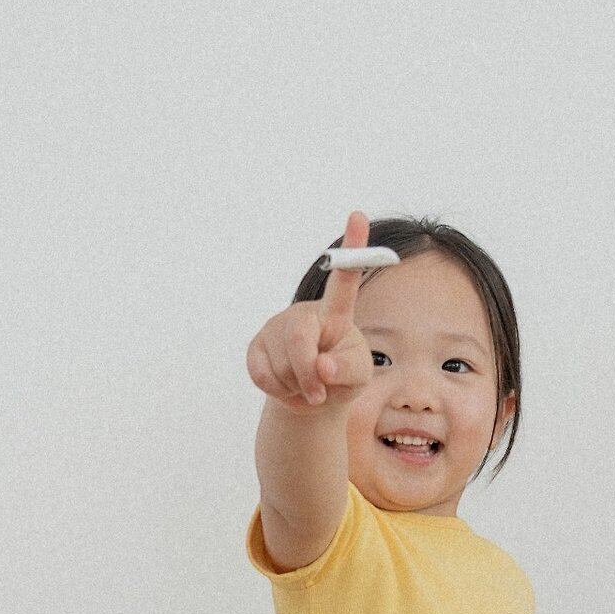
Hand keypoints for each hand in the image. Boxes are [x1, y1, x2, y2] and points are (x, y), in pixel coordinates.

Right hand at [245, 208, 375, 410]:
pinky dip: (278, 390)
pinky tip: (288, 385)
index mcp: (335, 314)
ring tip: (306, 385)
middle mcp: (305, 313)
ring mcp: (277, 328)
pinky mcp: (256, 347)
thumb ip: (348, 370)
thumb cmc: (342, 378)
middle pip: (300, 339)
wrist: (312, 399)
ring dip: (296, 386)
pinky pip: (261, 374)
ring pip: (280, 363)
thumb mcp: (358, 378)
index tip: (358, 214)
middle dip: (308, 373)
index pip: (344, 280)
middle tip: (319, 394)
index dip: (353, 248)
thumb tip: (322, 366)